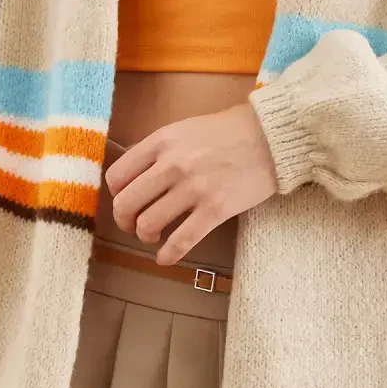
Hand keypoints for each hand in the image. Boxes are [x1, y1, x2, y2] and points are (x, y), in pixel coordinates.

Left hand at [103, 102, 276, 265]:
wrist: (270, 137)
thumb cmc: (229, 131)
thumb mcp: (186, 129)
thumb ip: (160, 149)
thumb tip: (136, 175)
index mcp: (162, 141)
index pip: (117, 176)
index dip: (116, 194)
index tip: (126, 200)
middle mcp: (173, 164)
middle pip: (127, 204)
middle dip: (125, 221)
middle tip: (134, 225)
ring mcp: (194, 188)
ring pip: (148, 224)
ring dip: (146, 236)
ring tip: (154, 235)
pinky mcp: (215, 210)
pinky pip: (181, 241)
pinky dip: (168, 255)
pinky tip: (166, 258)